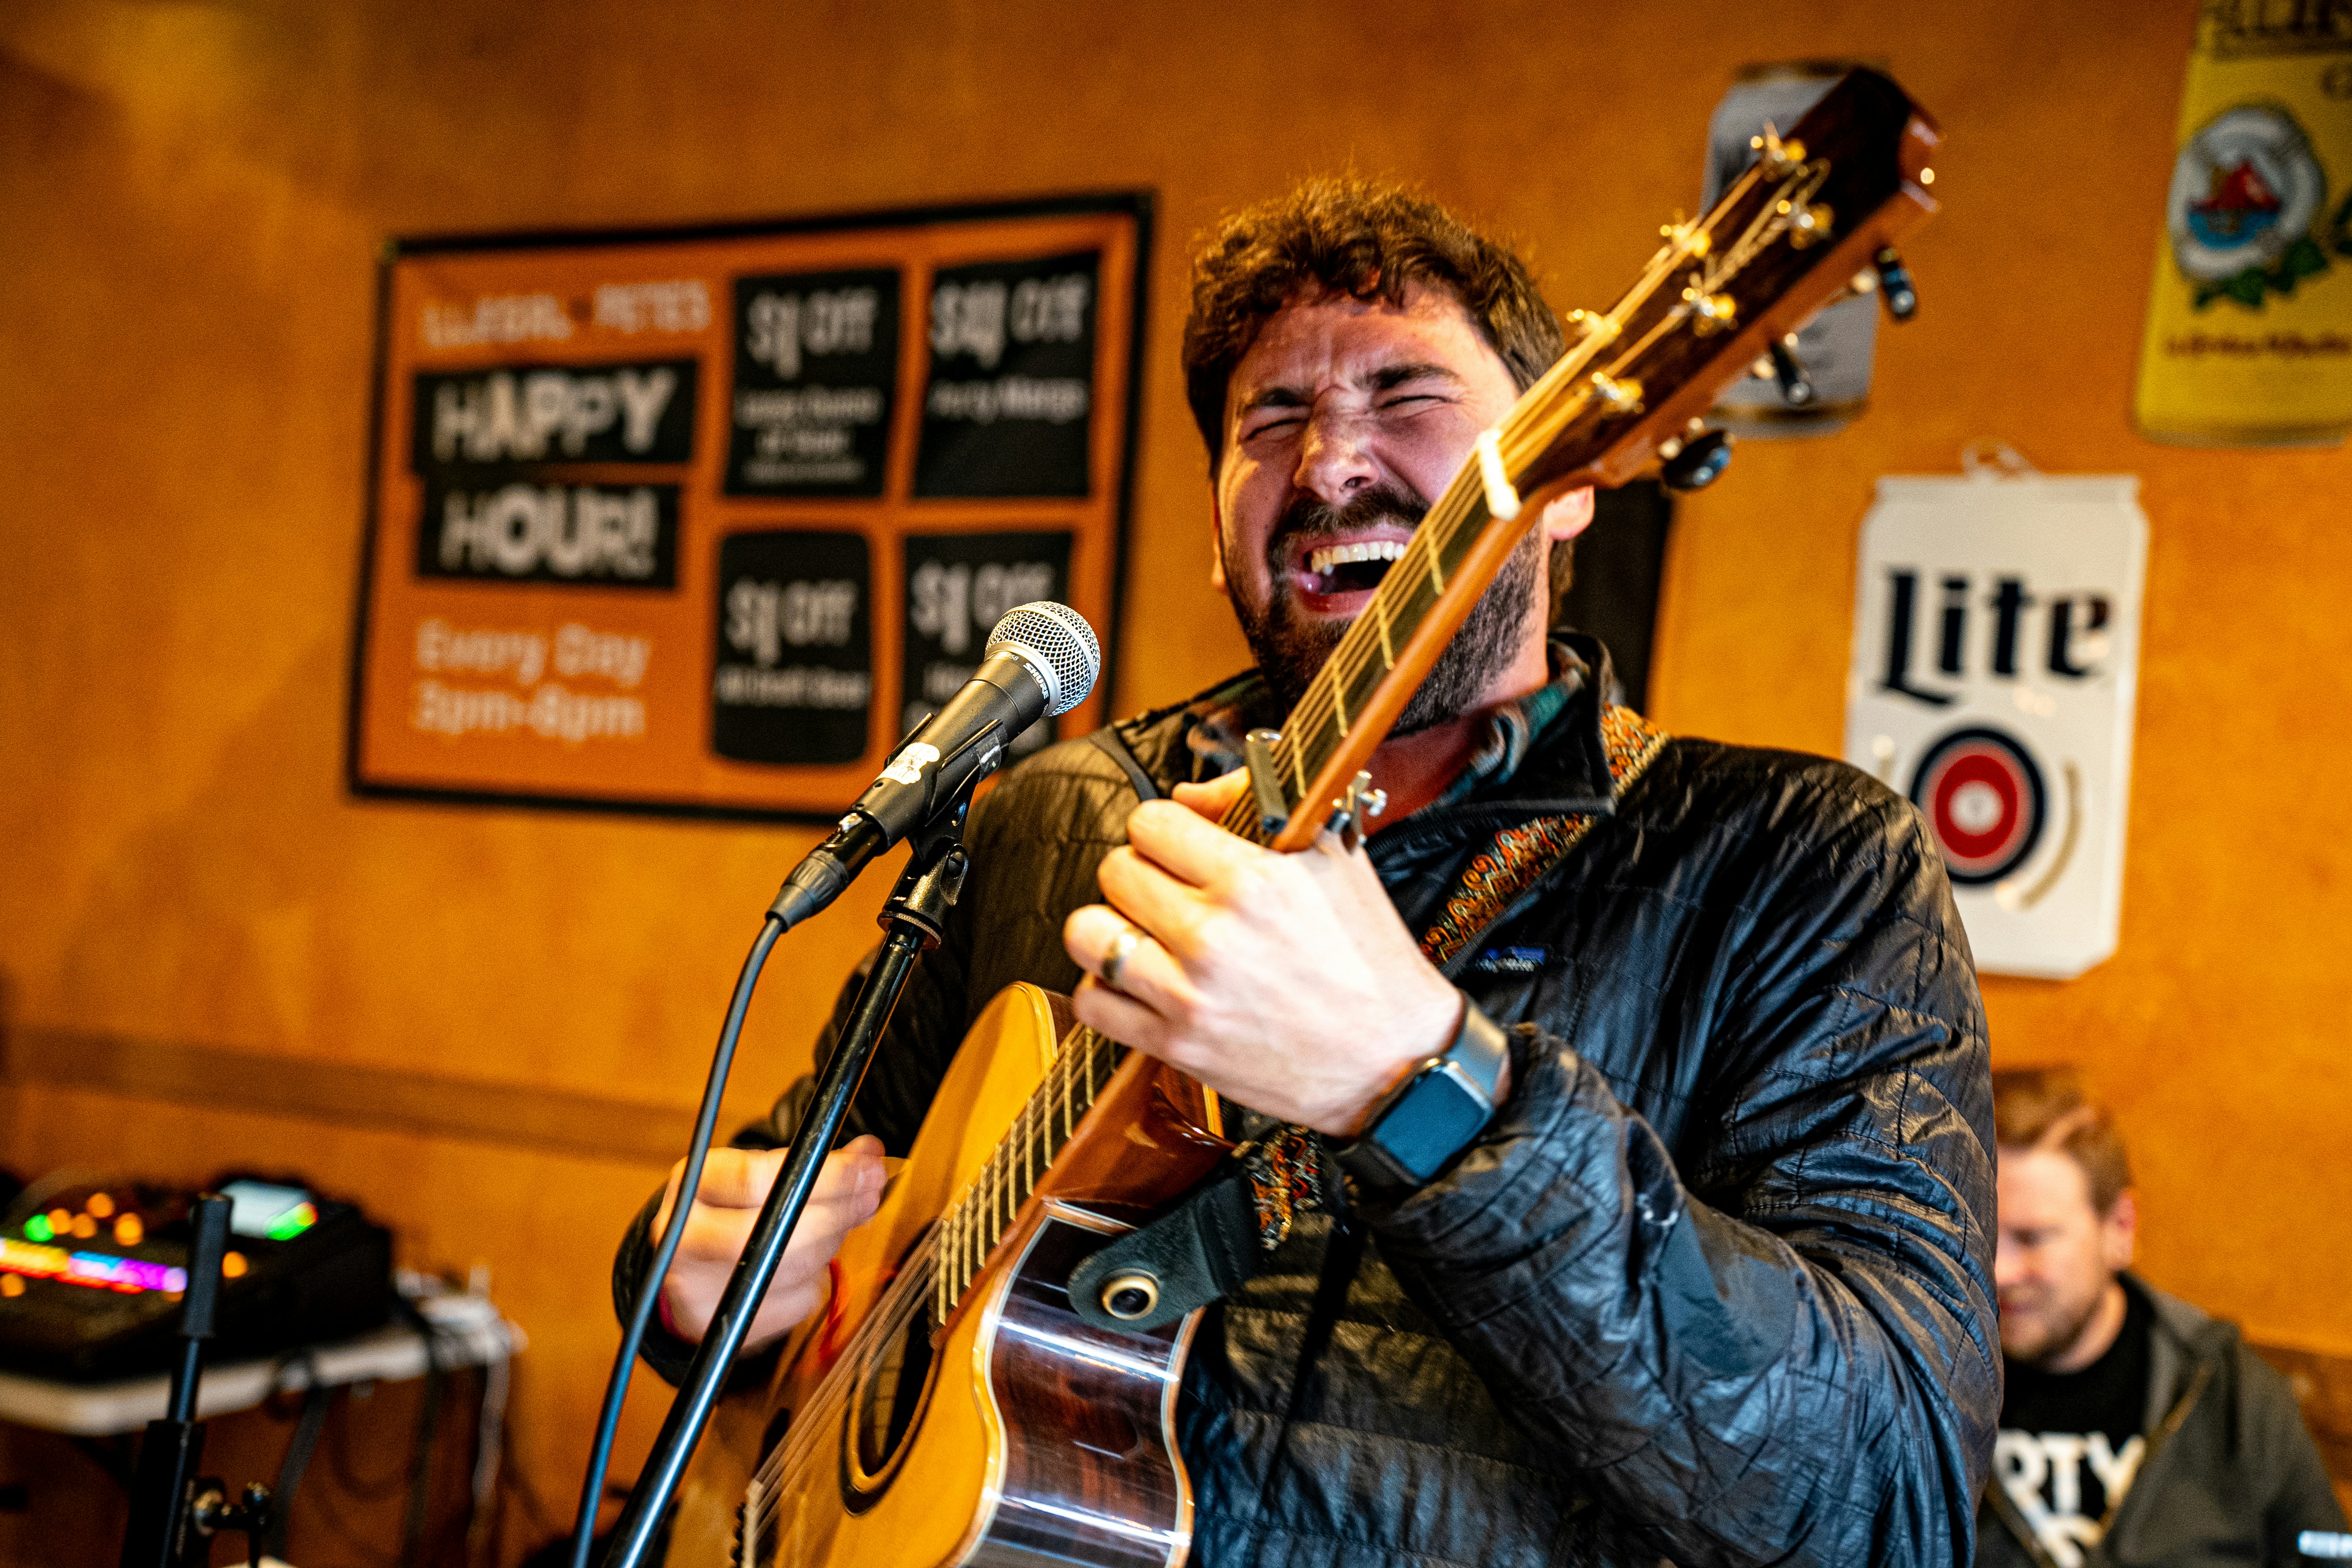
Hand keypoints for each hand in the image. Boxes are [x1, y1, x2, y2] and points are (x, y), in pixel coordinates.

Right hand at [651, 1137, 885, 1347]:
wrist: (683, 1264)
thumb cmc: (727, 1208)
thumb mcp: (754, 1171)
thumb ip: (810, 1161)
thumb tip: (869, 1154)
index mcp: (693, 1187)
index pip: (759, 1179)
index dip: (822, 1175)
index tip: (864, 1168)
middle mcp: (686, 1239)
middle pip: (777, 1229)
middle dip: (837, 1211)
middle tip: (869, 1195)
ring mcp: (698, 1290)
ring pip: (791, 1267)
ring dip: (831, 1241)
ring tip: (846, 1221)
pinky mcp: (722, 1326)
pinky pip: (794, 1303)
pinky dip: (815, 1279)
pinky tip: (813, 1259)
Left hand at [1062, 770, 1474, 1136]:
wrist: (1395, 1061)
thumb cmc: (1369, 958)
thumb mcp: (1336, 857)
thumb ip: (1257, 805)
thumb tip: (1188, 794)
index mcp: (1253, 881)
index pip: (1152, 821)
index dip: (1163, 829)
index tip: (1180, 847)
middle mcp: (1214, 935)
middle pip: (1115, 870)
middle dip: (1139, 873)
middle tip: (1168, 891)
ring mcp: (1190, 995)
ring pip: (1088, 934)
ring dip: (1110, 928)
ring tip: (1144, 934)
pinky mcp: (1178, 1047)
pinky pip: (1093, 1004)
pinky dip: (1107, 992)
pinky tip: (1140, 984)